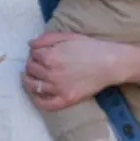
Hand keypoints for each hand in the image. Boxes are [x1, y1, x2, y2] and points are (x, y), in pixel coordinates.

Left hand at [24, 31, 139, 111]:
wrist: (110, 63)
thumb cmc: (91, 48)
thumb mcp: (68, 37)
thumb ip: (47, 39)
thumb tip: (30, 45)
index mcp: (50, 56)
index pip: (32, 55)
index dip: (35, 53)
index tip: (39, 54)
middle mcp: (51, 73)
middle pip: (30, 70)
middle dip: (32, 65)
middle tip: (37, 65)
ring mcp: (57, 88)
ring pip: (33, 86)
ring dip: (29, 81)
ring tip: (32, 78)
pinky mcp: (65, 99)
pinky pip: (45, 104)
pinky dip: (38, 100)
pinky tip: (38, 95)